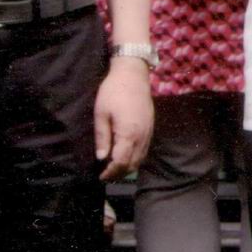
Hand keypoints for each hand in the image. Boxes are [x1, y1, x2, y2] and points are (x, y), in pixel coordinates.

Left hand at [95, 57, 154, 177]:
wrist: (133, 75)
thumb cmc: (113, 91)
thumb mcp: (101, 113)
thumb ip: (102, 137)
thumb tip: (101, 158)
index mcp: (128, 133)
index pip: (121, 162)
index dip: (111, 172)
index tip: (101, 176)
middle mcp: (141, 137)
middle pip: (132, 164)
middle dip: (119, 174)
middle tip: (106, 175)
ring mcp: (148, 133)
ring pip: (141, 159)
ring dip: (128, 167)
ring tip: (114, 168)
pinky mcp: (150, 128)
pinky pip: (145, 150)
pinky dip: (135, 158)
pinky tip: (125, 156)